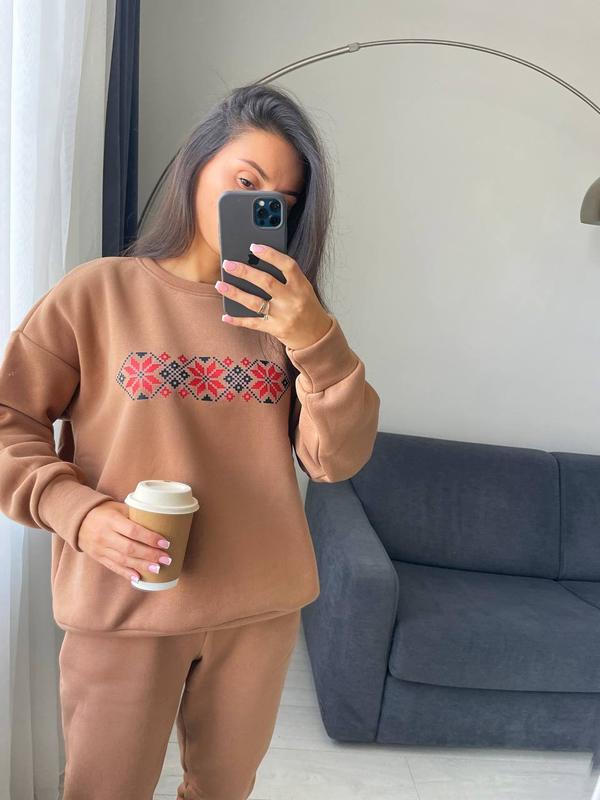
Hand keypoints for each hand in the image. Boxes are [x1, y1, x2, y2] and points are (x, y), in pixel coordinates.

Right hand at [78, 500, 172, 583]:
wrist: (78, 520)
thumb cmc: (104, 511)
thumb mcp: (118, 507)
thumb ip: (135, 515)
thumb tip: (159, 522)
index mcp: (111, 520)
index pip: (133, 530)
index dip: (150, 538)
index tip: (165, 543)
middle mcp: (105, 535)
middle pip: (130, 548)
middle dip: (150, 555)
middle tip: (166, 559)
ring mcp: (100, 548)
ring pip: (123, 560)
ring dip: (142, 566)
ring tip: (158, 569)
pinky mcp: (99, 557)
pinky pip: (114, 567)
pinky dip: (127, 573)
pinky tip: (139, 577)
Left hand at [217, 243, 332, 349]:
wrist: (316, 335)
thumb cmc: (306, 306)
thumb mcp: (303, 288)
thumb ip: (286, 277)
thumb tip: (256, 262)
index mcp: (301, 286)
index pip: (287, 265)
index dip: (270, 254)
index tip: (253, 247)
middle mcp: (292, 300)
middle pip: (266, 282)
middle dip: (244, 272)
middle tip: (228, 264)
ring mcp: (283, 316)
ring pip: (255, 302)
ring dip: (235, 293)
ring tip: (220, 285)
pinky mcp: (275, 329)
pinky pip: (253, 323)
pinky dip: (238, 320)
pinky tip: (225, 315)